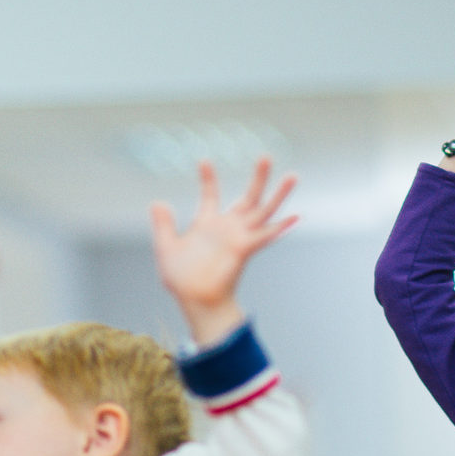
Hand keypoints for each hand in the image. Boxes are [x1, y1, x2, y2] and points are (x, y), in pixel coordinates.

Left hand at [151, 158, 297, 344]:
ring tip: (292, 176)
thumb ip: (164, 224)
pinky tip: (297, 217)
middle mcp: (228, 228)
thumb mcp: (167, 246)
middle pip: (249, 197)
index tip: (204, 160)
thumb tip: (157, 202)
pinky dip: (281, 227)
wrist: (194, 299)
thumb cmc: (181, 279)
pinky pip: (266, 235)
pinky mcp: (245, 249)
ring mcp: (239, 237)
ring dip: (278, 194)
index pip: (211, 195)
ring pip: (264, 210)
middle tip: (266, 156)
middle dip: (258, 178)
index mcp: (209, 224)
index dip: (208, 178)